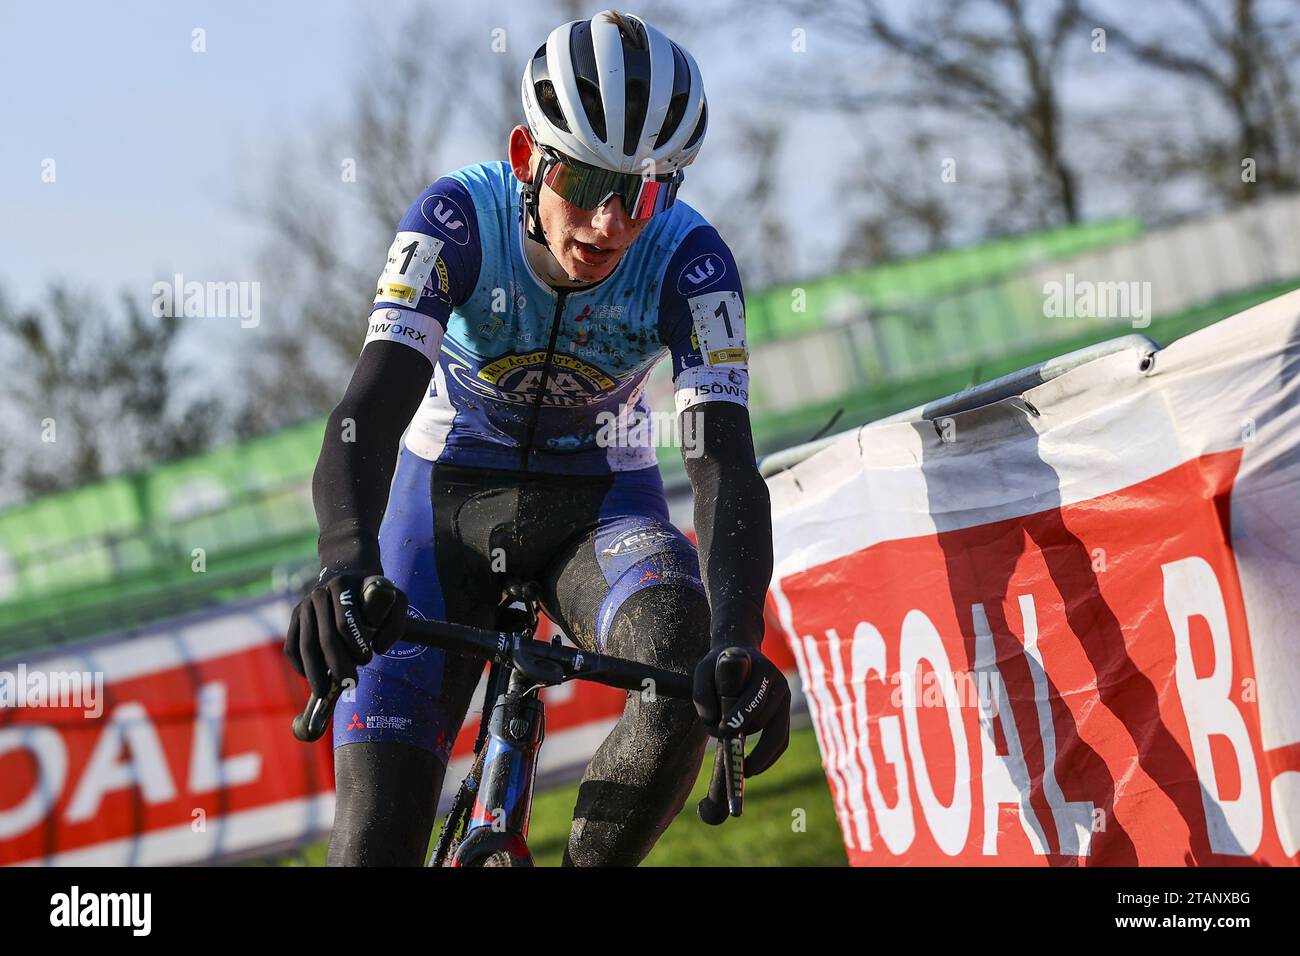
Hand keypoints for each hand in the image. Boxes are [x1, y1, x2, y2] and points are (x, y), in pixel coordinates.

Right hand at [283, 572, 407, 697]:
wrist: (348, 575)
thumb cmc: (374, 595)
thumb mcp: (394, 599)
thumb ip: (395, 623)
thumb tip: (378, 648)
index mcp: (342, 586)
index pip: (345, 622)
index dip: (356, 645)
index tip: (368, 659)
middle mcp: (318, 594)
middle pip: (324, 638)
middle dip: (337, 665)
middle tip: (350, 684)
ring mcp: (303, 606)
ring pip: (304, 645)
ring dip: (315, 672)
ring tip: (324, 692)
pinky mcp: (294, 618)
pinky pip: (292, 646)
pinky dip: (300, 666)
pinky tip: (312, 679)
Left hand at [692, 644, 790, 775]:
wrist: (741, 653)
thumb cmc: (720, 664)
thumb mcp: (704, 670)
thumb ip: (702, 694)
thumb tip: (712, 725)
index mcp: (762, 669)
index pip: (753, 698)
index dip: (739, 716)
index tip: (722, 732)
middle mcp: (779, 683)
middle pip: (763, 719)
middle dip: (744, 735)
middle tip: (728, 755)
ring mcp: (785, 698)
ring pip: (772, 732)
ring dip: (753, 744)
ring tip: (735, 754)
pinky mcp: (784, 712)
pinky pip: (781, 740)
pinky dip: (768, 758)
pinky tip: (751, 768)